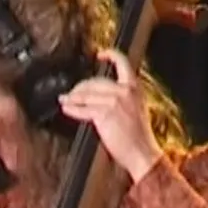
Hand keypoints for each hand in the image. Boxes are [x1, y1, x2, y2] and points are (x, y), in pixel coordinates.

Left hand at [54, 49, 157, 179]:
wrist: (141, 153)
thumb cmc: (138, 137)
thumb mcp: (135, 109)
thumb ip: (121, 98)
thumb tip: (99, 95)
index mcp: (135, 88)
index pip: (123, 64)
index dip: (111, 55)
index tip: (100, 54)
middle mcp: (125, 91)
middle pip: (96, 82)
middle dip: (81, 87)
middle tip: (72, 93)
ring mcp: (114, 101)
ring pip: (86, 95)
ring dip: (72, 98)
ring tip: (65, 100)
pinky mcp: (104, 114)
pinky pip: (83, 109)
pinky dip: (72, 109)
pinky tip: (66, 108)